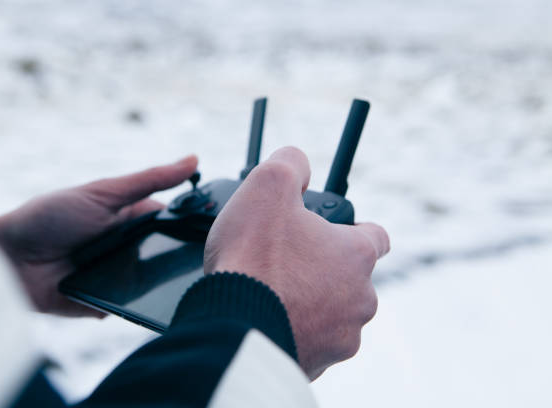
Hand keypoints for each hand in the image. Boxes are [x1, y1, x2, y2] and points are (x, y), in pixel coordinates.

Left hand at [0, 156, 197, 316]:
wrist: (7, 260)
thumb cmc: (51, 216)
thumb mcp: (104, 193)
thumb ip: (149, 180)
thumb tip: (193, 159)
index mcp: (130, 219)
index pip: (171, 221)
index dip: (193, 224)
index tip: (218, 228)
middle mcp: (128, 247)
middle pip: (165, 254)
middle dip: (180, 258)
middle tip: (206, 261)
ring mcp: (118, 276)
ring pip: (152, 283)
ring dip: (162, 284)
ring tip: (184, 286)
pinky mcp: (105, 302)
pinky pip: (130, 306)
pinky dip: (138, 306)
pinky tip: (152, 306)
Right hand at [204, 147, 388, 379]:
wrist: (233, 324)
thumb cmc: (253, 257)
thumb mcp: (269, 184)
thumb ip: (292, 163)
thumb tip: (299, 161)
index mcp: (355, 255)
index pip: (376, 236)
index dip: (354, 229)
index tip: (332, 231)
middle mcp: (359, 299)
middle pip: (350, 277)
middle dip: (323, 268)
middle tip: (286, 262)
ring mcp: (341, 337)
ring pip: (332, 312)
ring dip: (311, 302)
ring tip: (274, 292)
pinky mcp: (318, 365)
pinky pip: (312, 341)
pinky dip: (296, 330)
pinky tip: (269, 318)